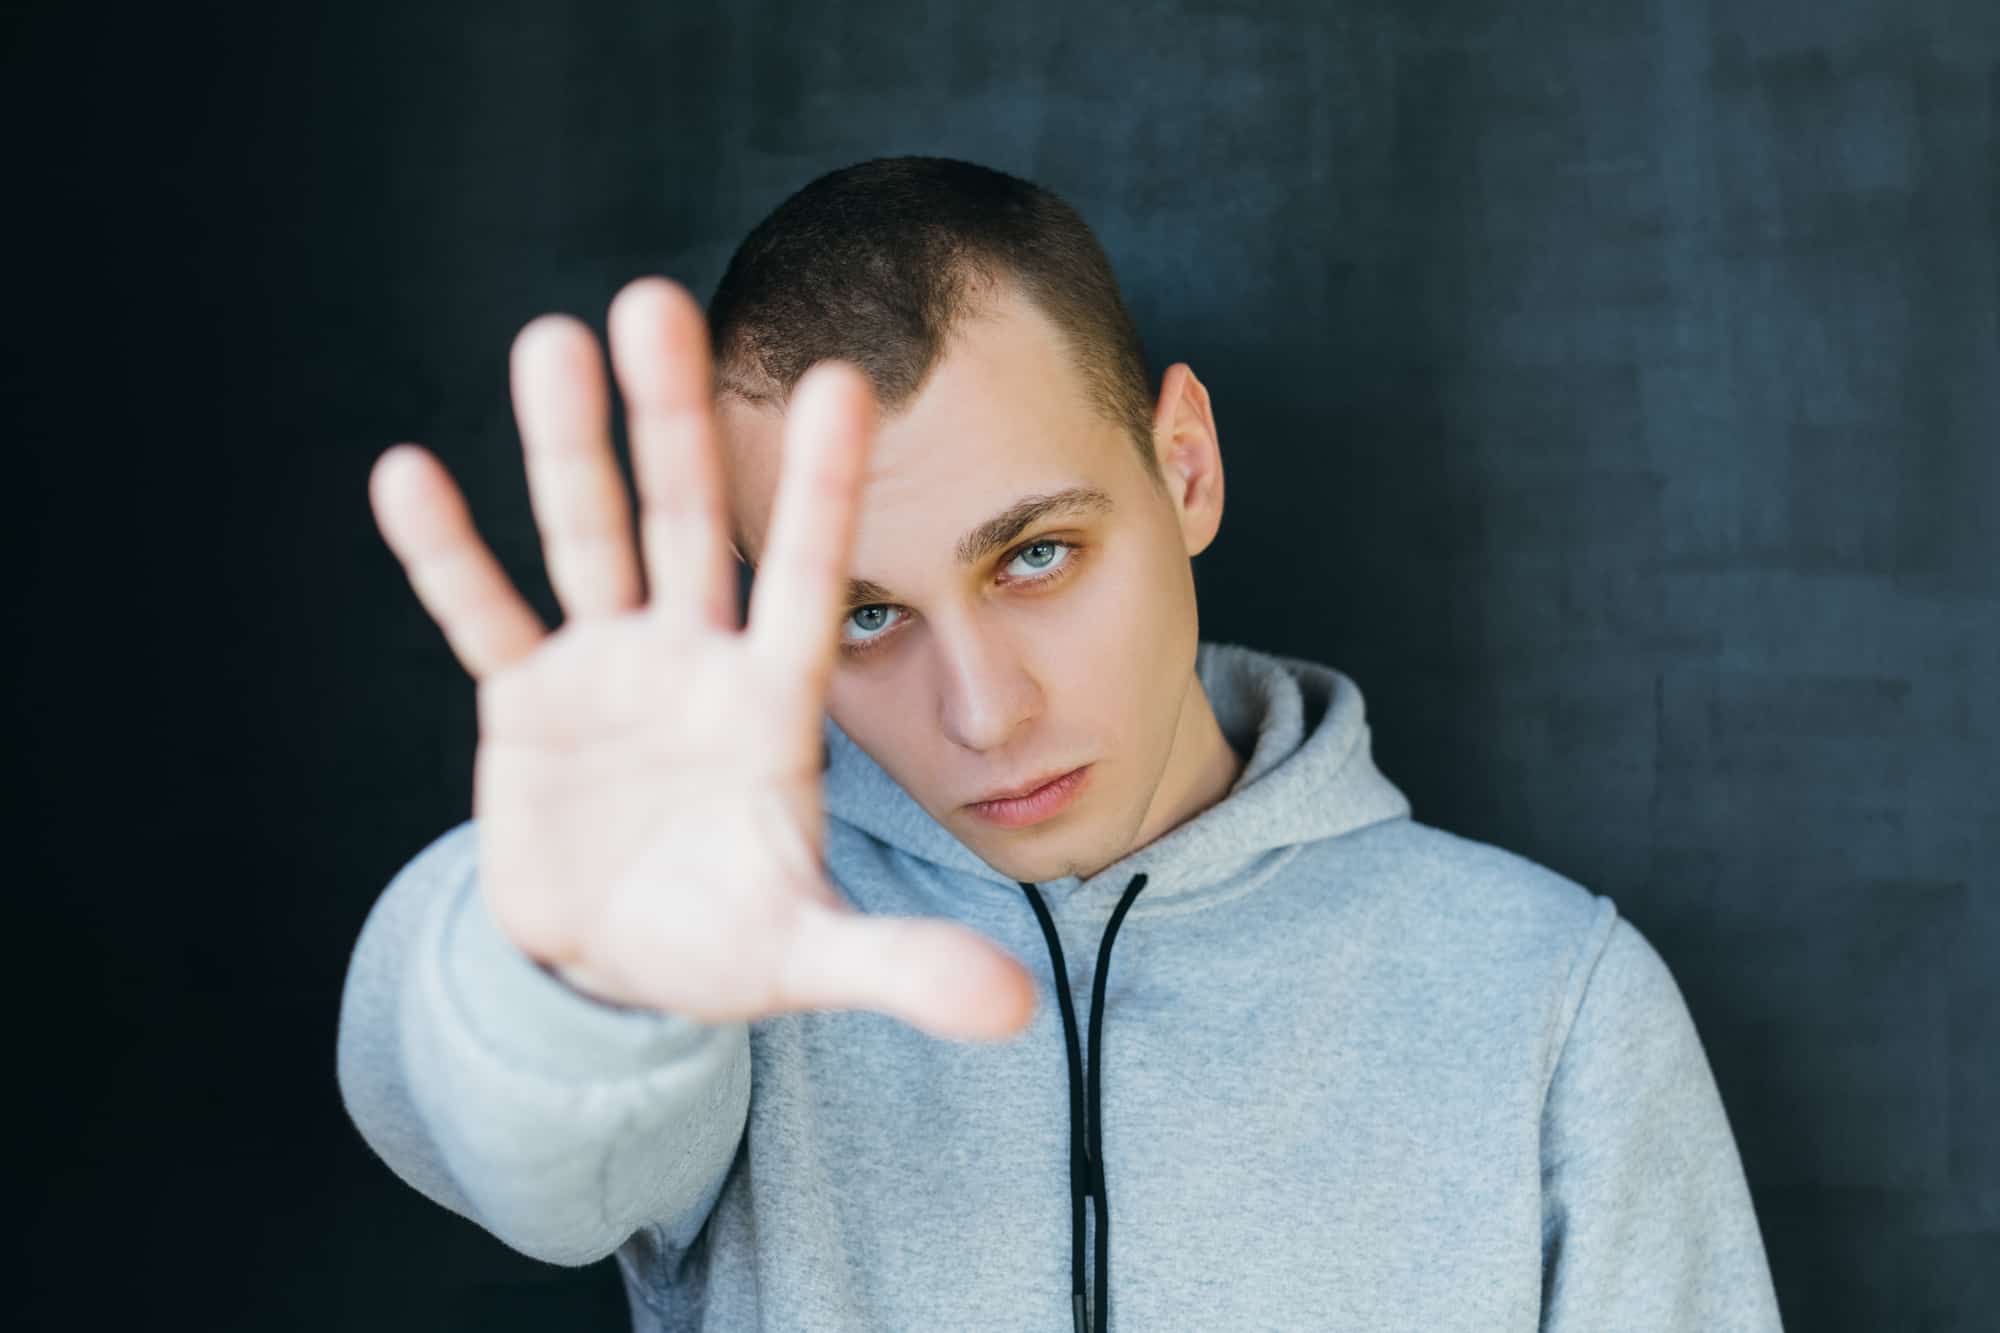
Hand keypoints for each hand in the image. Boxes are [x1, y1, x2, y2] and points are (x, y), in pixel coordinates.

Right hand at [366, 276, 1036, 1041]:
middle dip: (676, 424)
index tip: (849, 380)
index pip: (811, 581)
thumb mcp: (808, 955)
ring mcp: (607, 670)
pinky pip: (483, 617)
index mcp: (774, 702)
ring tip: (550, 339)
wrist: (625, 959)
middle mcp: (694, 659)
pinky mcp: (525, 702)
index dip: (825, 491)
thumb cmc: (729, 937)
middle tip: (660, 302)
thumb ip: (900, 966)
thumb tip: (1015, 1015)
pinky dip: (449, 558)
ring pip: (588, 541)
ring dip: (567, 450)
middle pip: (690, 525)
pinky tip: (408, 472)